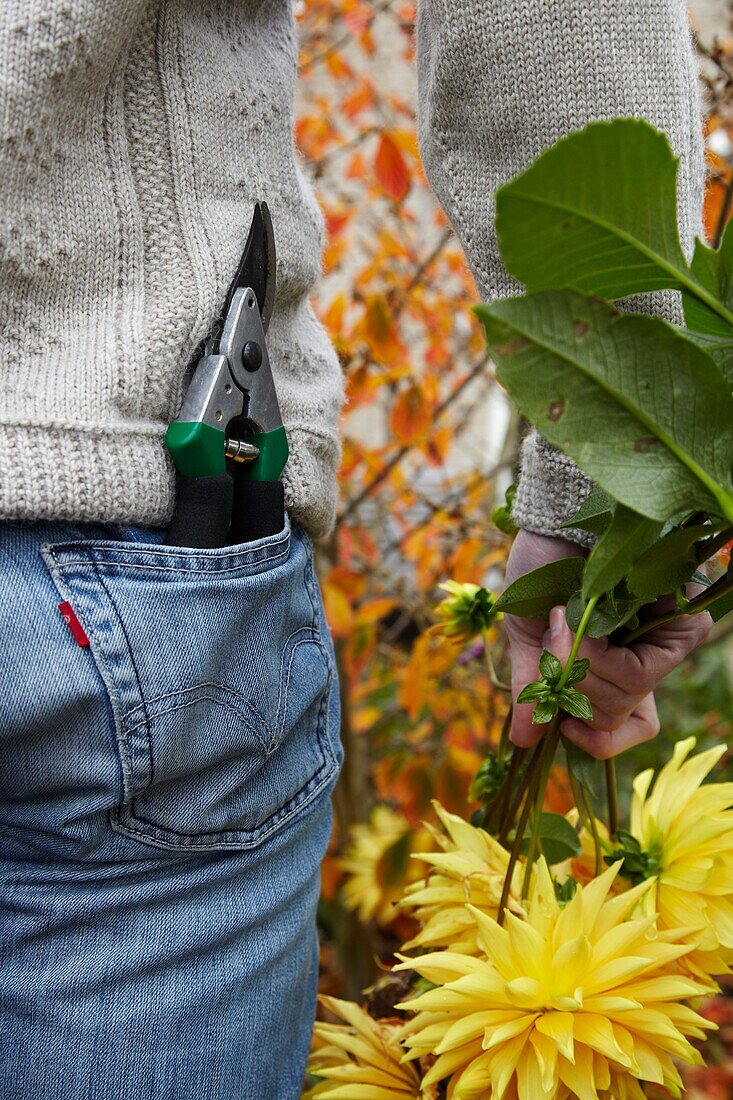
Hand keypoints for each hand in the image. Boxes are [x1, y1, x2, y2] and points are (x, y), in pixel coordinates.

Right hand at [504, 530, 712, 758]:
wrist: (548, 524)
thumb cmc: (539, 574)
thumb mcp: (529, 640)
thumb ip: (534, 687)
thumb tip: (522, 742)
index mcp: (616, 665)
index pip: (633, 726)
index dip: (602, 740)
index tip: (566, 727)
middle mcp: (646, 655)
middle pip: (621, 714)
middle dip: (575, 686)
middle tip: (552, 640)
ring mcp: (666, 638)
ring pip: (631, 695)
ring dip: (580, 666)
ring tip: (559, 620)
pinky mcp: (680, 620)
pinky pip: (642, 672)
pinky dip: (598, 657)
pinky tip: (576, 621)